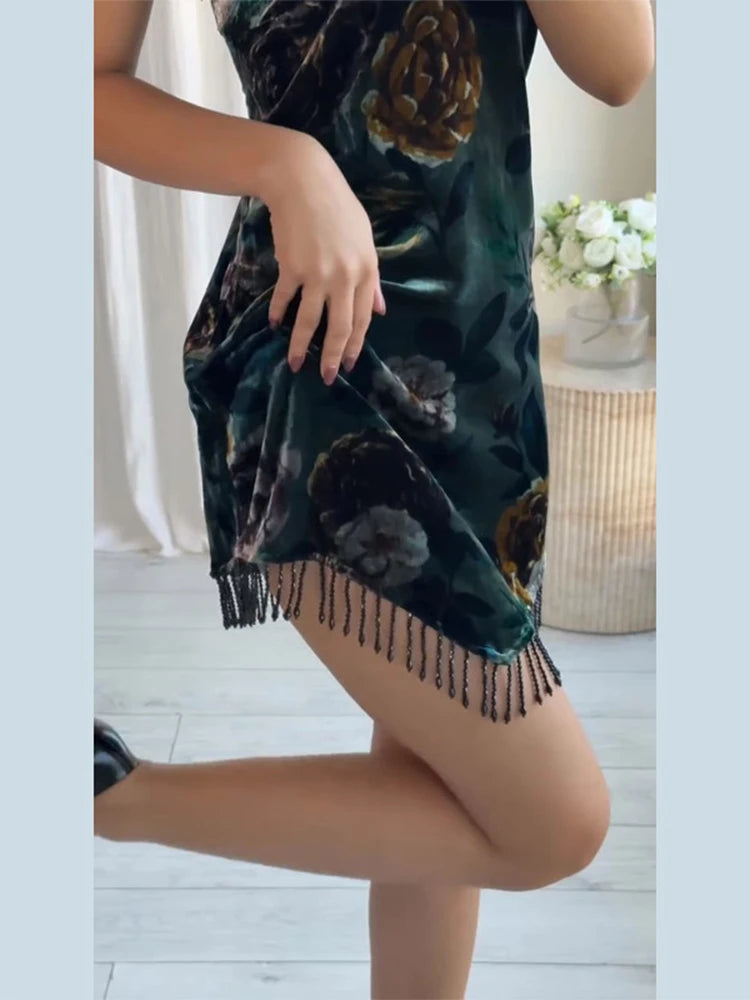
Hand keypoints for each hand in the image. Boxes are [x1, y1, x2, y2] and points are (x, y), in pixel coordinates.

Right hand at [260, 131, 385, 384]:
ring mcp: (318, 273)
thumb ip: (371, 279)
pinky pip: (285, 300)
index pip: (363, 319)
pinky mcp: (292, 267)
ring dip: (301, 346)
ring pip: (309, 321)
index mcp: (367, 270)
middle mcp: (345, 276)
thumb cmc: (337, 208)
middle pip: (340, 327)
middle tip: (327, 377)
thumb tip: (380, 310)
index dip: (355, 345)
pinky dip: (279, 314)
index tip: (348, 364)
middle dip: (333, 357)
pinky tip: (275, 325)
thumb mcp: (365, 240)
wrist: (302, 181)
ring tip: (295, 364)